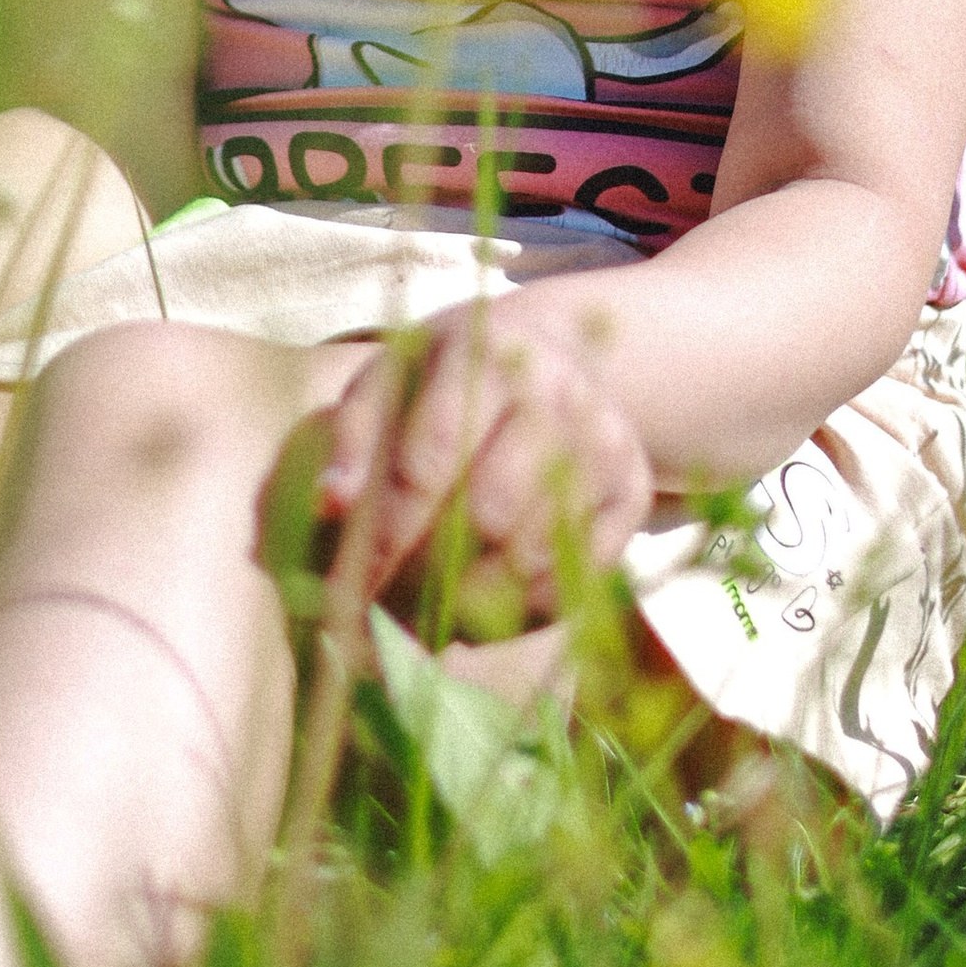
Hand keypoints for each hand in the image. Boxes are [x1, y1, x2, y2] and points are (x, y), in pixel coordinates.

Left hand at [316, 301, 653, 616]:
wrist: (549, 357)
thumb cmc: (446, 379)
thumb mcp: (390, 381)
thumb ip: (355, 437)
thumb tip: (332, 503)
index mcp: (485, 351)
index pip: (428, 462)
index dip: (385, 537)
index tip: (348, 593)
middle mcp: (557, 389)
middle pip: (488, 513)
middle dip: (426, 577)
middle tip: (384, 613)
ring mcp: (606, 440)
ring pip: (533, 555)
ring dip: (471, 605)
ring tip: (426, 616)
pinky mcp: (633, 491)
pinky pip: (576, 582)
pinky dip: (519, 614)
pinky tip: (480, 610)